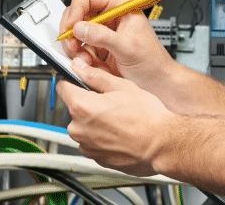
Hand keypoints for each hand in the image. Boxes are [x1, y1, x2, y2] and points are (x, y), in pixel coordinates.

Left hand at [58, 58, 174, 176]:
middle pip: (75, 109)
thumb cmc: (146, 117)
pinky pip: (93, 142)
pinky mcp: (96, 157)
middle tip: (112, 101)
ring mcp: (87, 146)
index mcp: (82, 107)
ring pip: (85, 127)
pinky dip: (103, 137)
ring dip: (96, 122)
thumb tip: (81, 67)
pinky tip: (120, 132)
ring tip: (119, 119)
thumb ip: (95, 76)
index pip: (63, 87)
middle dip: (90, 103)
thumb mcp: (122, 86)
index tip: (80, 80)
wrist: (161, 144)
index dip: (73, 80)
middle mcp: (79, 129)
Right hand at [59, 0, 175, 89]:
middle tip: (73, 45)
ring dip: (75, 47)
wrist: (156, 82)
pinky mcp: (98, 48)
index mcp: (120, 6)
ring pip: (75, 33)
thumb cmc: (152, 62)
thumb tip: (80, 28)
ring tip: (86, 58)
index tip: (71, 27)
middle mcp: (109, 16)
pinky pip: (79, 48)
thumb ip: (103, 37)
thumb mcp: (128, 47)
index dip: (75, 10)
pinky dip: (80, 57)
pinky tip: (90, 64)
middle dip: (72, 31)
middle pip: (76, 14)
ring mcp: (102, 32)